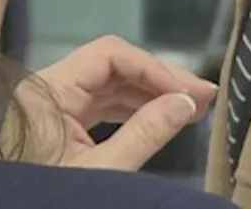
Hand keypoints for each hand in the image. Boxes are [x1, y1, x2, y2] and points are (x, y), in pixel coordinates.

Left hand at [18, 35, 218, 170]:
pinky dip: (133, 109)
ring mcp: (52, 107)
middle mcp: (47, 90)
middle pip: (112, 66)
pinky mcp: (59, 125)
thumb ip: (145, 133)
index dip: (156, 69)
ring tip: (192, 107)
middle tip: (204, 96)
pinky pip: (101, 105)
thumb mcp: (102, 170)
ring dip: (151, 94)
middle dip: (160, 80)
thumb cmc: (46, 202)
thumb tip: (185, 102)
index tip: (191, 91)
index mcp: (47, 91)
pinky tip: (162, 116)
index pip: (110, 55)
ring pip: (110, 85)